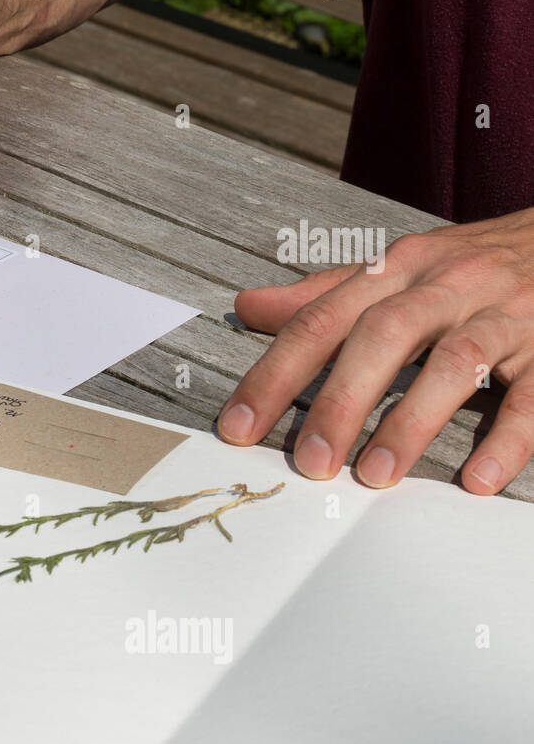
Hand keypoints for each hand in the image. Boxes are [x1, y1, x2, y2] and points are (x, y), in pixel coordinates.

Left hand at [217, 207, 533, 494]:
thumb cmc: (470, 265)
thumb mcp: (396, 268)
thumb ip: (324, 295)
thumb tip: (247, 308)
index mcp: (398, 268)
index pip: (321, 319)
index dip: (274, 374)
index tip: (237, 427)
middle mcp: (448, 285)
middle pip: (383, 335)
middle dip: (340, 400)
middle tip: (310, 463)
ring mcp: (507, 313)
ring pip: (456, 362)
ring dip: (412, 422)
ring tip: (375, 476)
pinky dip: (509, 437)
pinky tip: (479, 479)